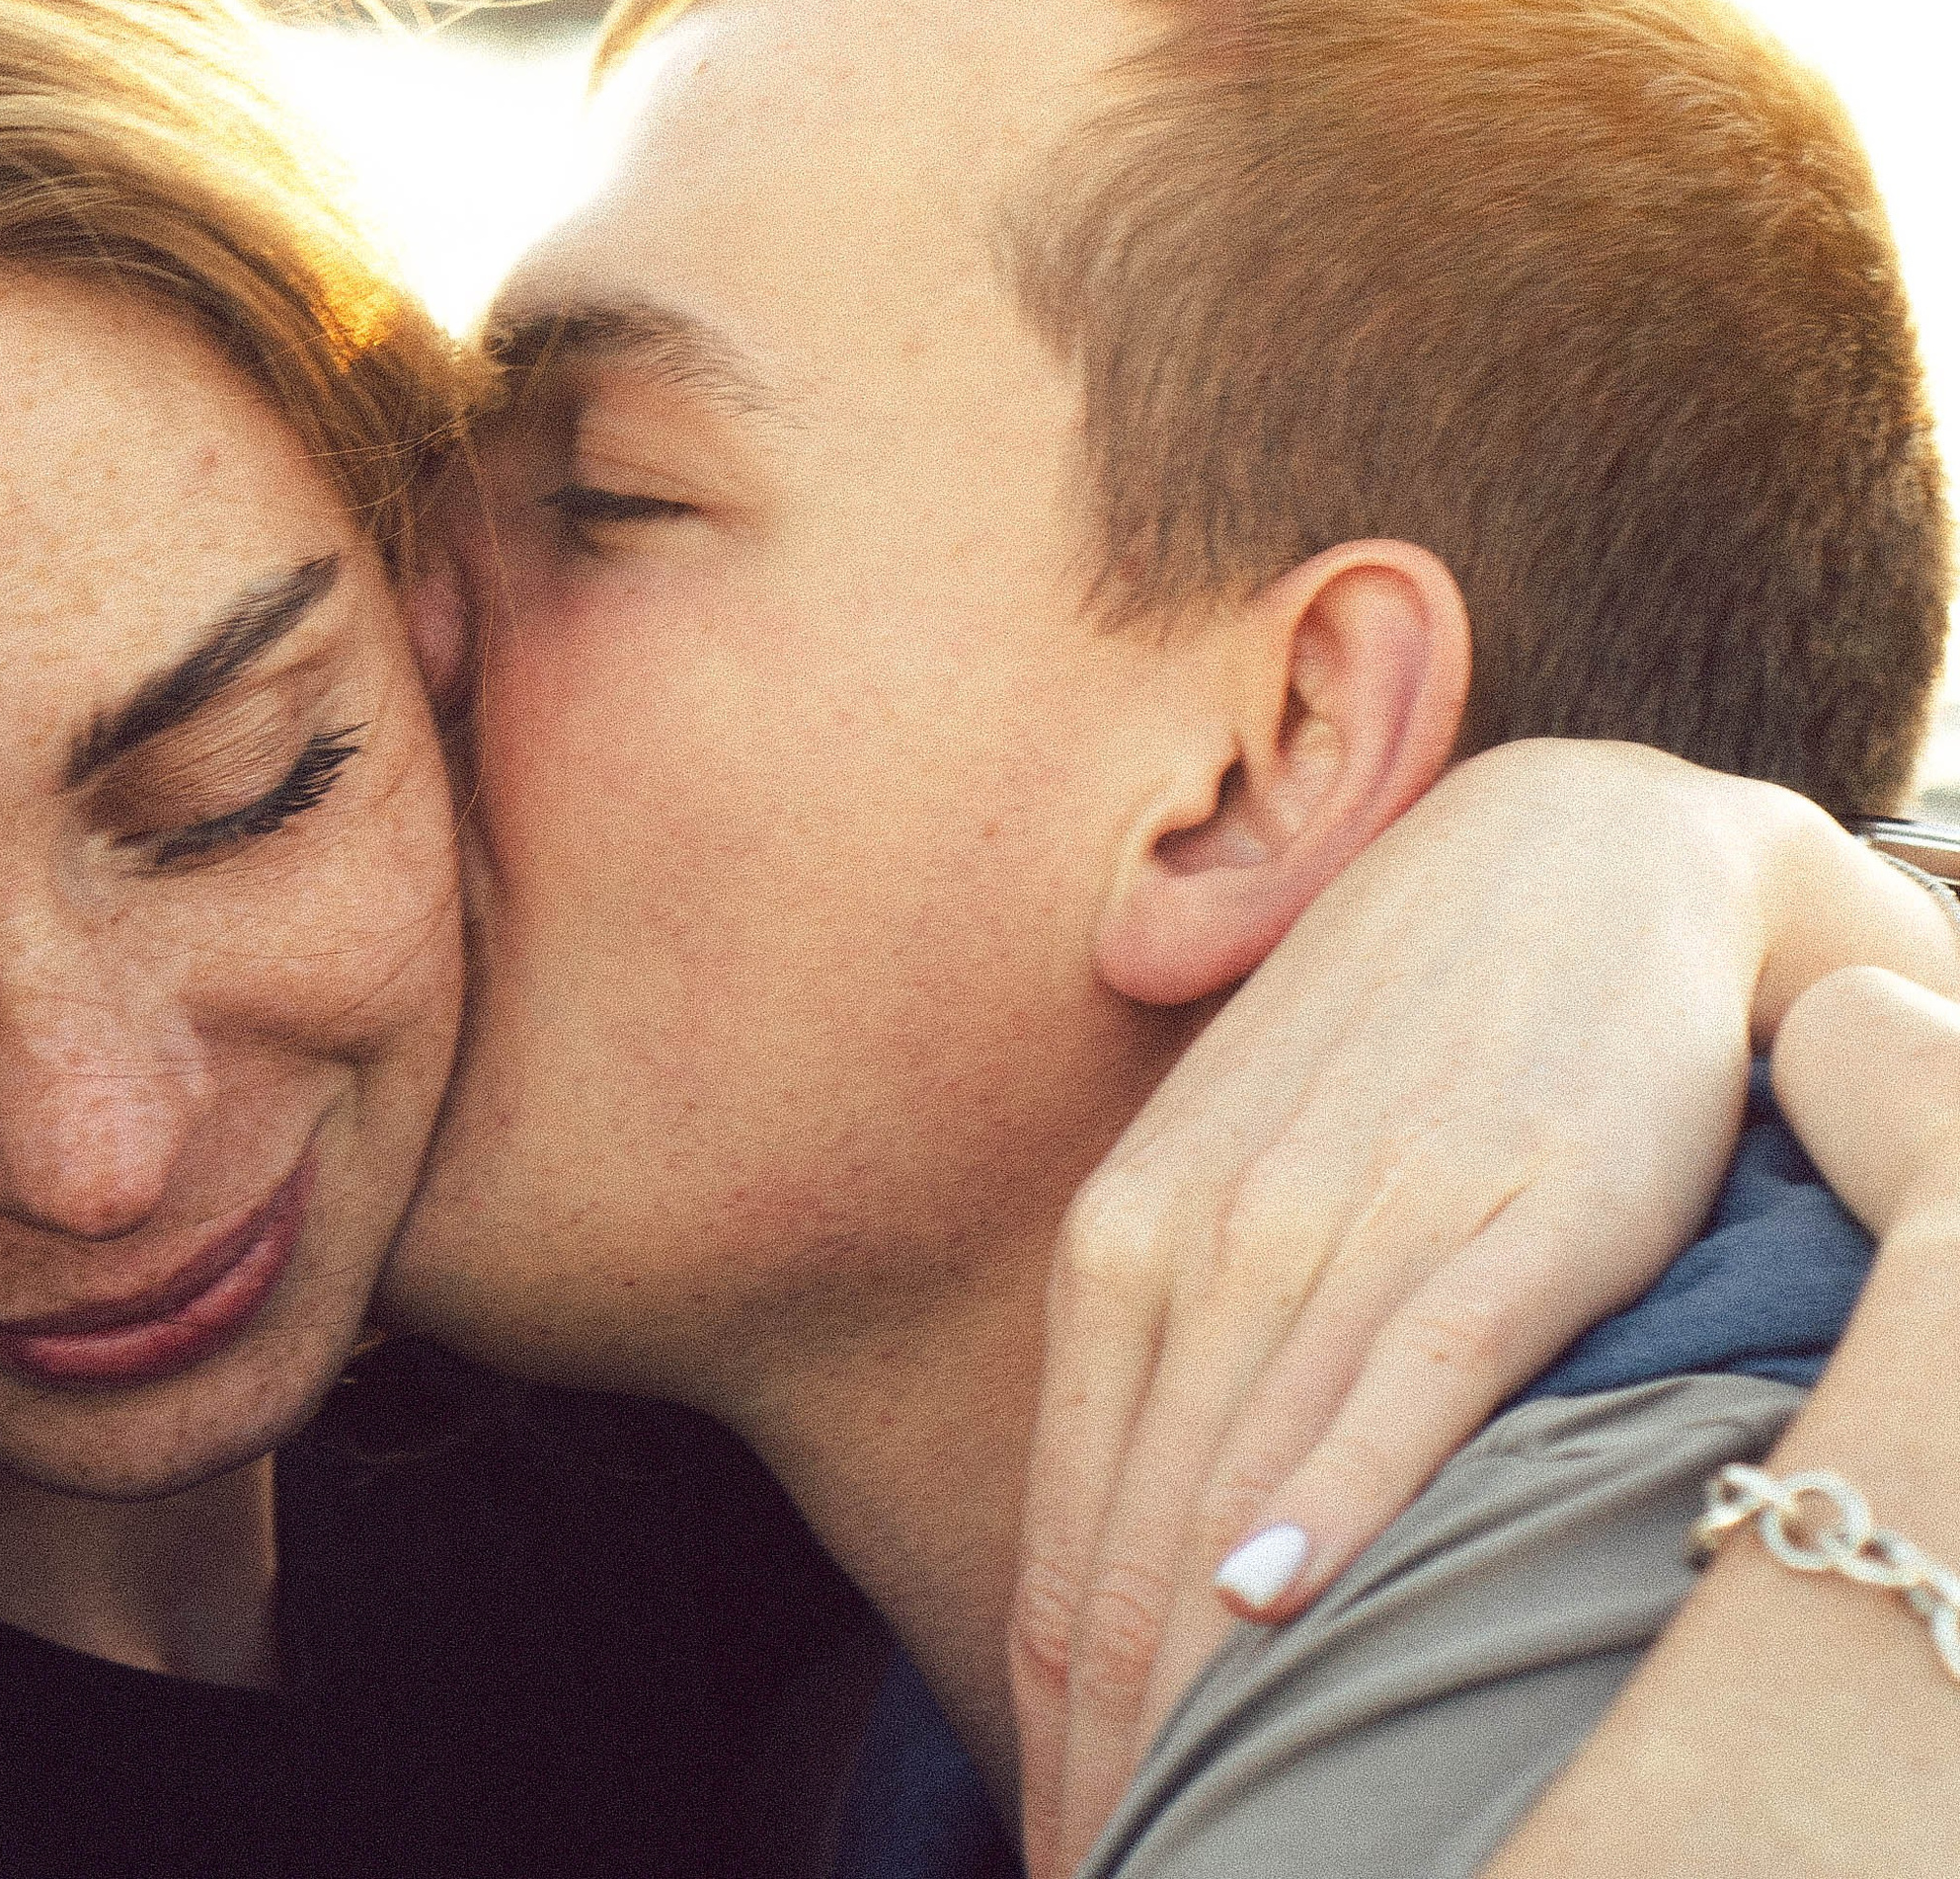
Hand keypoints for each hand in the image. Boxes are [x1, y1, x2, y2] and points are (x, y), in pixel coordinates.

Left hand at [1009, 743, 1958, 1878]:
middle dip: (1114, 1755)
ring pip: (1249, 1487)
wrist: (1582, 856)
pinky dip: (1339, 1496)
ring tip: (1192, 1847)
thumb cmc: (1397, 1038)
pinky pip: (1410, 1376)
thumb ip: (1172, 1349)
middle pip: (1138, 1550)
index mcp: (1129, 1238)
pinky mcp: (1519, 1212)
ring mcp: (1369, 1216)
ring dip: (1205, 1693)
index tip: (1062, 1862)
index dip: (1050, 1731)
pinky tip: (1283, 1605)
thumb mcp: (1241, 1175)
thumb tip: (1126, 1568)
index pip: (1065, 1543)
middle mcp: (1220, 1229)